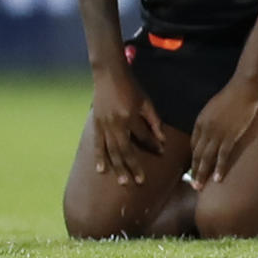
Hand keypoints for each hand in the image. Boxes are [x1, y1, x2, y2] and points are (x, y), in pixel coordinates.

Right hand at [90, 65, 165, 185]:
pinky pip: (97, 145)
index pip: (143, 136)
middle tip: (140, 181)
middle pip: (125, 150)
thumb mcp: (146, 101)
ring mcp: (103, 126)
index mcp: (130, 116)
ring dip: (118, 167)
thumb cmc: (131, 87)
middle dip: (133, 166)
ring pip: (111, 151)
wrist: (109, 76)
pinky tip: (101, 171)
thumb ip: (153, 120)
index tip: (161, 152)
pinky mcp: (95, 125)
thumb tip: (162, 140)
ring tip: (124, 181)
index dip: (153, 145)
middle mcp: (115, 124)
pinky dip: (99, 158)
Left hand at [188, 75, 257, 189]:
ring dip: (203, 174)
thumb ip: (208, 122)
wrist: (243, 89)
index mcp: (199, 122)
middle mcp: (205, 130)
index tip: (195, 169)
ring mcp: (217, 134)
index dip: (194, 159)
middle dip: (195, 171)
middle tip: (194, 186)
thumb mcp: (213, 108)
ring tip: (200, 187)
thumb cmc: (230, 96)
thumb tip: (209, 134)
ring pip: (207, 158)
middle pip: (197, 154)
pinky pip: (222, 155)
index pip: (193, 145)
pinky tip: (218, 179)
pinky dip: (219, 168)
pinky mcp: (230, 135)